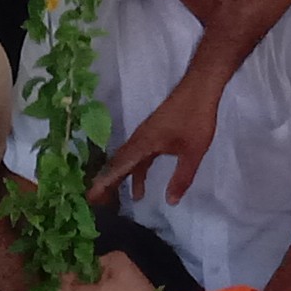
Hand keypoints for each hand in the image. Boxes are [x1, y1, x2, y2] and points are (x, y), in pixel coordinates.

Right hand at [90, 73, 218, 204]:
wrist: (199, 89)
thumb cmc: (195, 119)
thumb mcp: (192, 152)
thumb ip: (181, 177)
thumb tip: (170, 201)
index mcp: (143, 143)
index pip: (119, 166)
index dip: (105, 182)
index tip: (91, 196)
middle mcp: (139, 138)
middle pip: (118, 163)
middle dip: (108, 182)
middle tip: (97, 200)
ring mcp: (145, 134)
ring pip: (127, 158)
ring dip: (121, 176)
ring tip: (118, 197)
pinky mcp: (153, 132)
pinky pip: (137, 154)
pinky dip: (135, 168)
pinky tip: (140, 178)